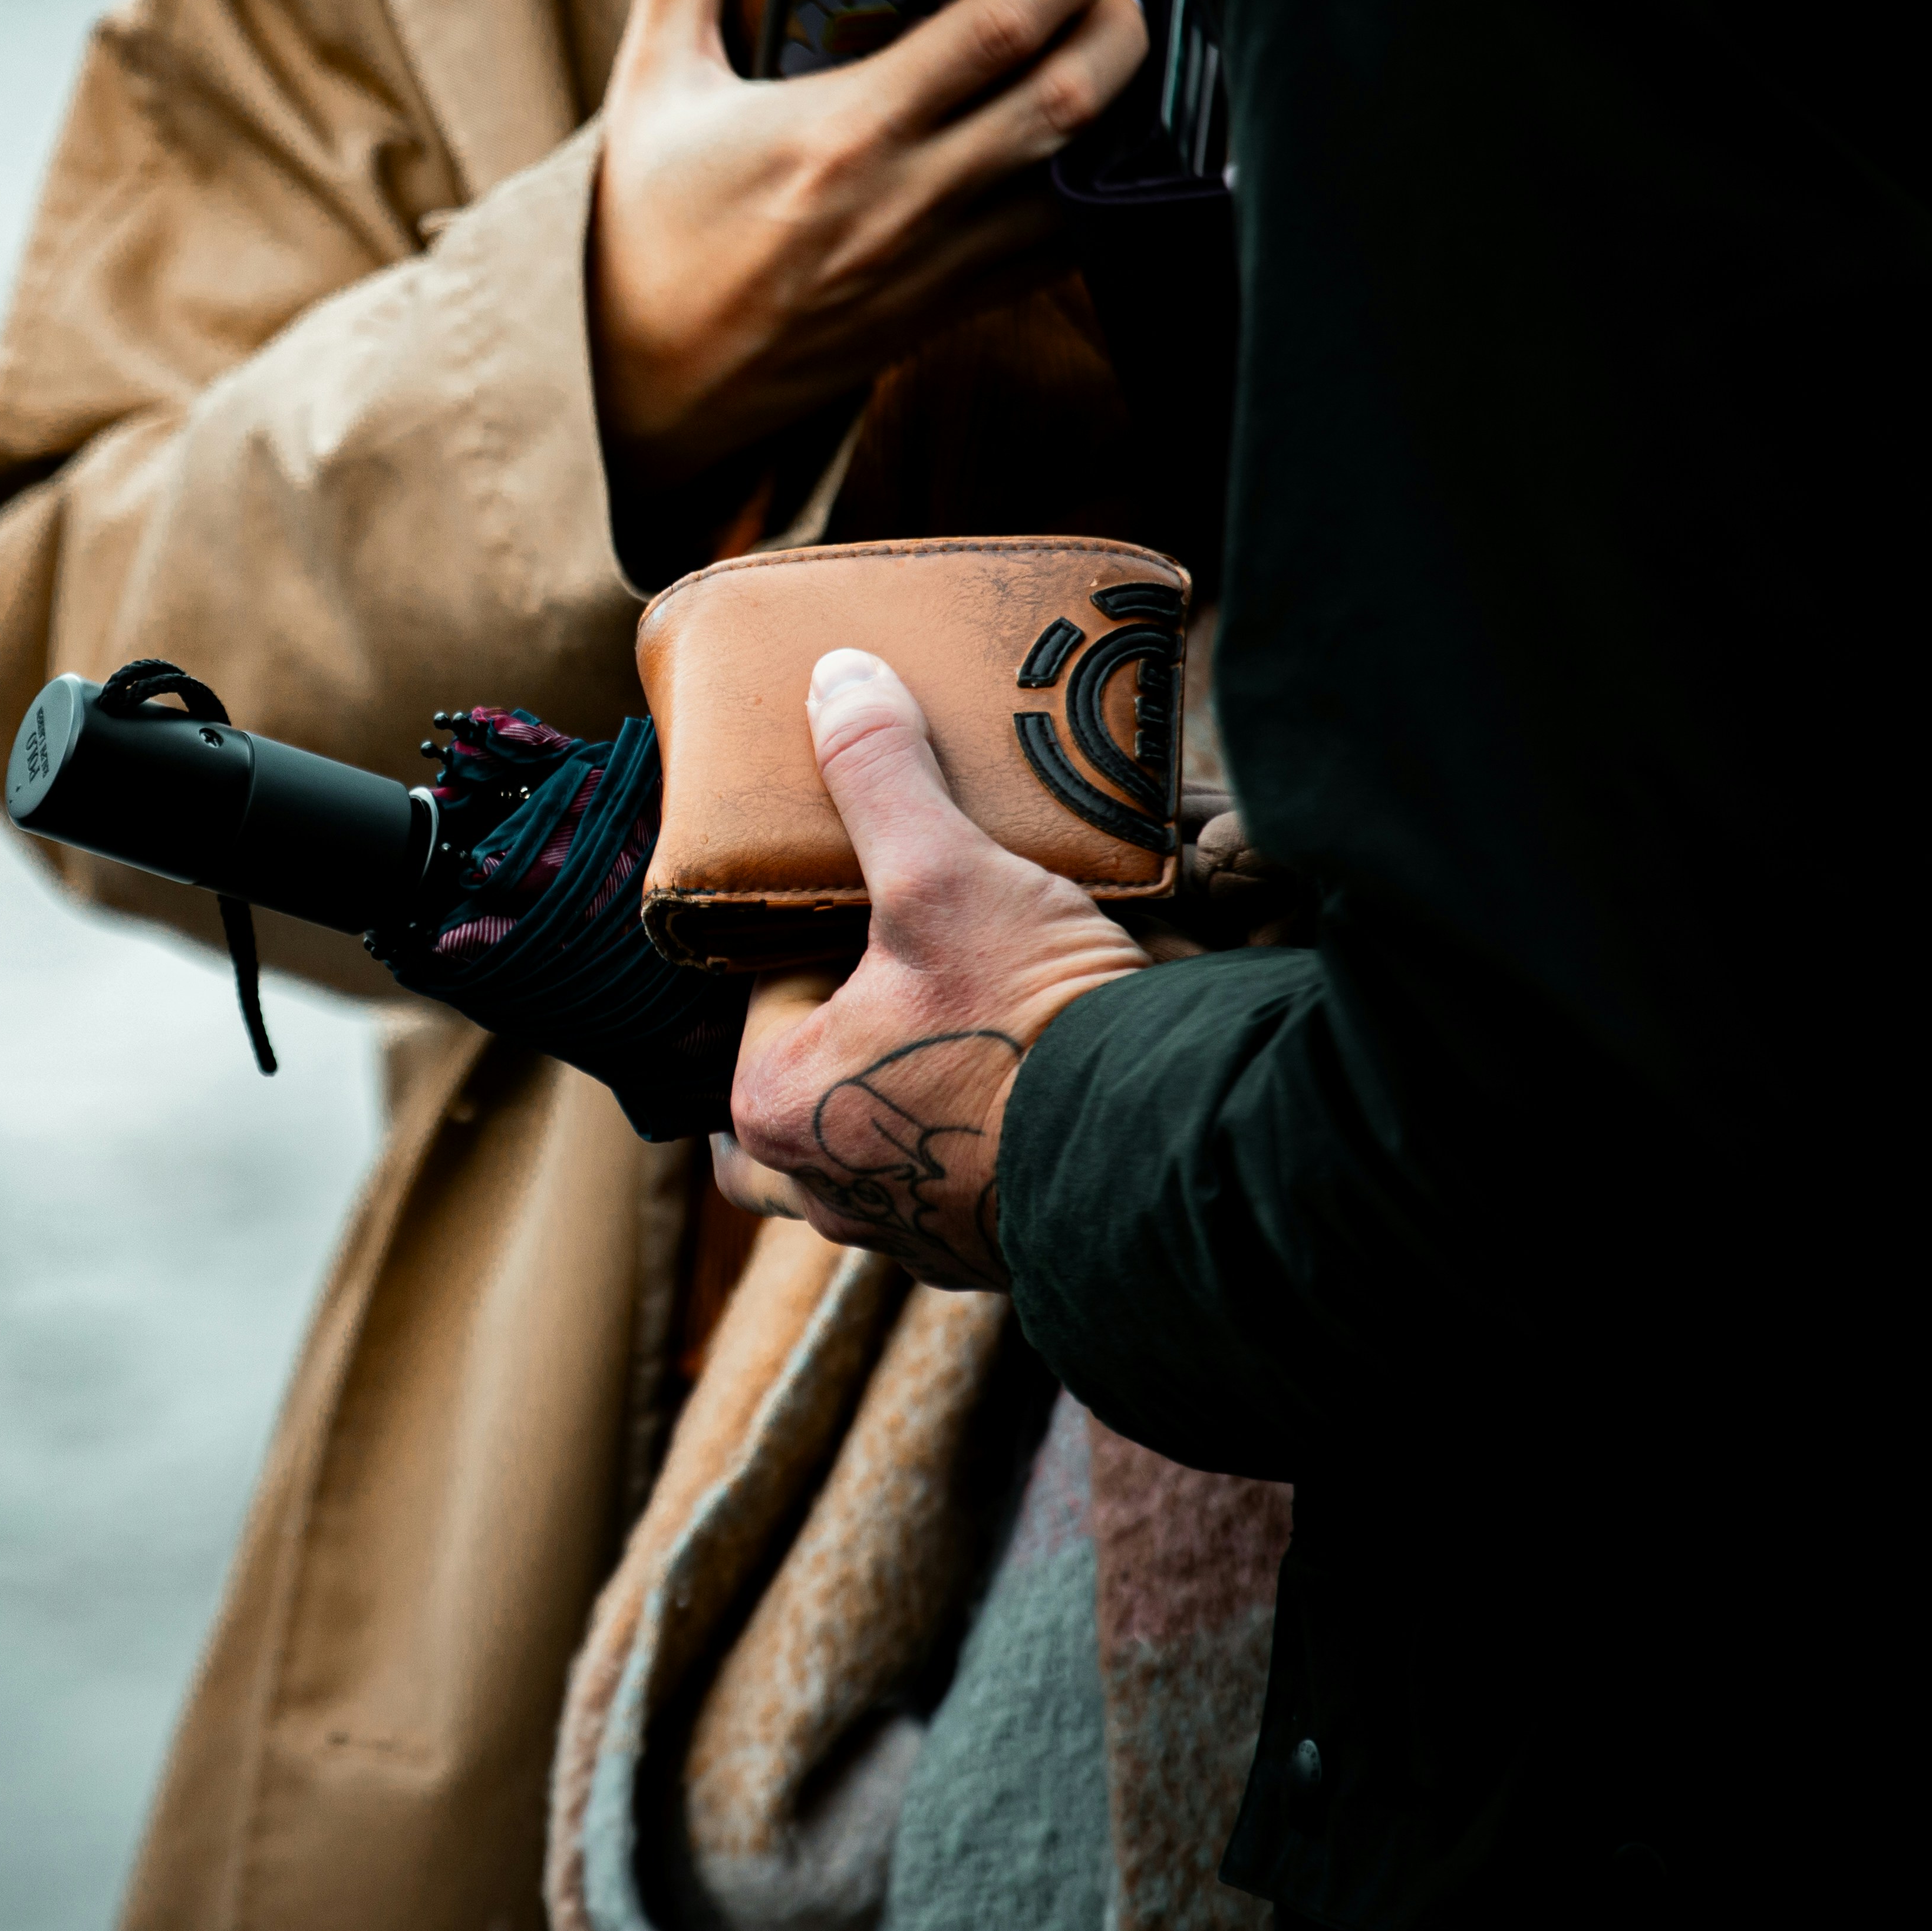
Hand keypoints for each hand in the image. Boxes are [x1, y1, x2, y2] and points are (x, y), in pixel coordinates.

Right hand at [589, 0, 1162, 490]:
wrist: (638, 393)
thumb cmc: (640, 237)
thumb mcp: (653, 84)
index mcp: (841, 133)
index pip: (996, 31)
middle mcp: (905, 201)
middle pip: (1072, 102)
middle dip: (1131, 29)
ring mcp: (936, 265)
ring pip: (1084, 182)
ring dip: (1134, 113)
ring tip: (1141, 51)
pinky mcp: (945, 311)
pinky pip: (1058, 250)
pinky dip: (1102, 194)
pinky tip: (1113, 150)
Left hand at [729, 648, 1149, 1287]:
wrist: (1165, 1153)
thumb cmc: (1031, 1026)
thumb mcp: (949, 876)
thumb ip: (883, 777)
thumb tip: (837, 676)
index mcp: (775, 1103)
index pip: (766, 992)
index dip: (817, 935)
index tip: (877, 899)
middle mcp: (823, 1187)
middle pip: (788, 1093)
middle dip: (821, 1040)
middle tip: (888, 978)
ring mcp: (905, 1231)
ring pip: (859, 1155)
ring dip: (888, 1097)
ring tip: (947, 1029)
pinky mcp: (983, 1254)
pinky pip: (943, 1193)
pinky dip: (962, 1144)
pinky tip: (1009, 1092)